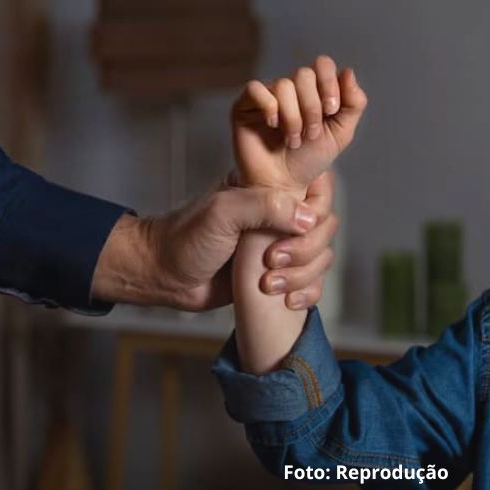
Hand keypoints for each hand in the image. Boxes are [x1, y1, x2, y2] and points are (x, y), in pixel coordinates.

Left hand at [91, 173, 336, 310]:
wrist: (165, 276)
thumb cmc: (185, 238)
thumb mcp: (222, 212)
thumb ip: (265, 206)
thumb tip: (308, 219)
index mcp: (268, 189)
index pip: (317, 188)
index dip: (315, 209)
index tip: (294, 227)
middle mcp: (279, 215)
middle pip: (324, 227)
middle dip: (305, 249)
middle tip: (272, 260)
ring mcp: (280, 246)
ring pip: (321, 257)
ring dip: (302, 275)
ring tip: (268, 284)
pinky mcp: (277, 276)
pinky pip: (311, 283)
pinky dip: (307, 293)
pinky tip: (287, 301)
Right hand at [232, 55, 366, 189]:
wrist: (283, 185)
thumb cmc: (308, 161)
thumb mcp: (340, 133)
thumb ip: (353, 104)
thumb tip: (348, 71)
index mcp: (313, 90)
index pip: (322, 65)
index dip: (329, 83)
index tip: (331, 111)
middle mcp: (289, 89)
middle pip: (304, 74)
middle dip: (312, 107)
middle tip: (310, 135)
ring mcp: (267, 96)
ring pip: (283, 85)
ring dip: (293, 117)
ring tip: (292, 140)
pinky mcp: (244, 106)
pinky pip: (255, 89)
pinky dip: (269, 107)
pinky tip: (273, 126)